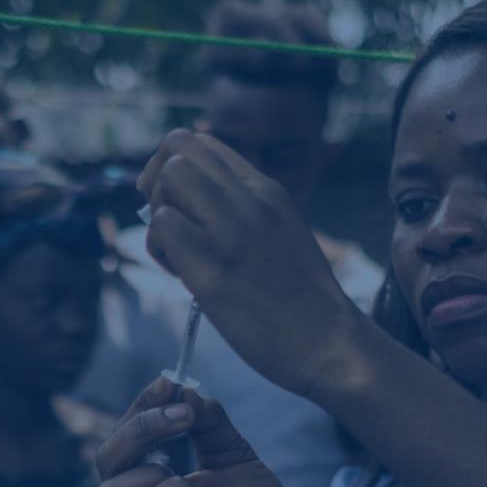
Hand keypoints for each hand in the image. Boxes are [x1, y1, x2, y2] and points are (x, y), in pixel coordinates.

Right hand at [96, 378, 313, 486]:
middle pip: (104, 462)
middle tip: (182, 414)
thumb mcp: (233, 455)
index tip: (168, 382)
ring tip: (192, 474)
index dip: (138, 407)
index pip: (119, 442)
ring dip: (152, 466)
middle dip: (138, 427)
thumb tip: (184, 390)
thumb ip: (209, 423)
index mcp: (149, 486)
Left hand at [139, 130, 367, 399]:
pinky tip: (181, 277)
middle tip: (171, 227)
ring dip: (157, 217)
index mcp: (266, 190)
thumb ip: (244, 212)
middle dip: (157, 183)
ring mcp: (232, 233)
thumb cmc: (300, 300)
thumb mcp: (280, 232)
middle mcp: (250, 200)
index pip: (203, 143)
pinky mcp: (214, 272)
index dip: (174, 169)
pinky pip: (164, 228)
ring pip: (167, 180)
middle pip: (178, 147)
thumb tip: (192, 208)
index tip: (180, 207)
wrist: (330, 343)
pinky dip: (159, 250)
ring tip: (177, 256)